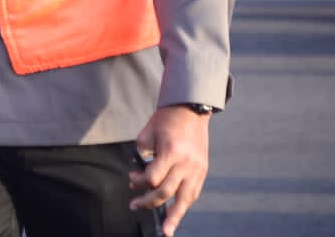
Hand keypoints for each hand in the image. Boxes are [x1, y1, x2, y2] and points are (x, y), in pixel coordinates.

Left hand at [129, 105, 210, 235]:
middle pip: (166, 192)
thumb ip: (143, 155)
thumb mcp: (148, 133)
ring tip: (167, 230)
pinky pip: (194, 192)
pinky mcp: (203, 170)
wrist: (191, 109)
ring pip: (185, 199)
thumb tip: (139, 176)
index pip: (153, 178)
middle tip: (134, 205)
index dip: (139, 183)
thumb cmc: (166, 119)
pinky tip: (177, 213)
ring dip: (175, 216)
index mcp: (172, 152)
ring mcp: (197, 168)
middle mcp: (187, 163)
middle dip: (148, 202)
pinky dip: (184, 203)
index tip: (131, 180)